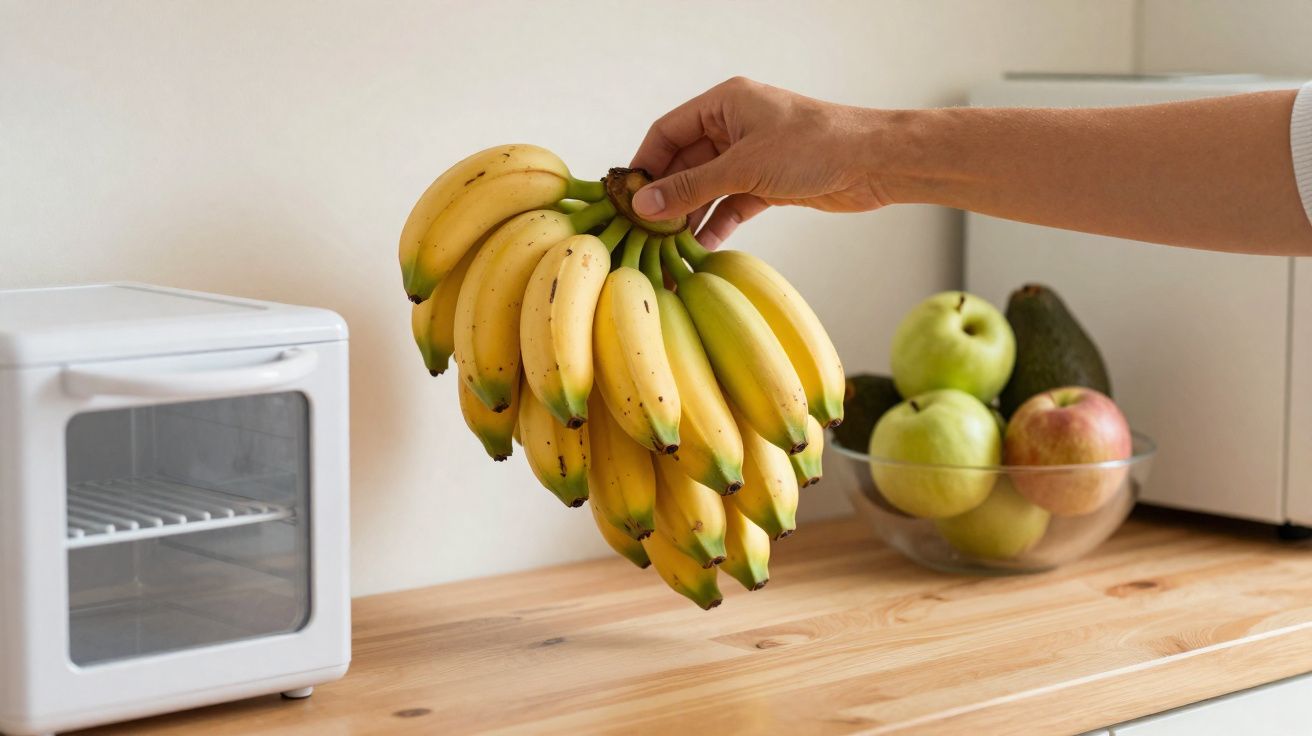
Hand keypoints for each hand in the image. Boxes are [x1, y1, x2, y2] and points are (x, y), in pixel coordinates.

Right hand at [630, 77, 890, 247]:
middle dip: (666, 196)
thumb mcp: (742, 168)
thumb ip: (691, 188)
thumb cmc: (813, 147)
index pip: (667, 132)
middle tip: (646, 231)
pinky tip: (703, 245)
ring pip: (707, 187)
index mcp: (724, 104)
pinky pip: (731, 203)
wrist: (873, 163)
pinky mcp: (768, 183)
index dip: (645, 164)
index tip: (626, 199)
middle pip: (684, 162)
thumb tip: (644, 206)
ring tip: (670, 246)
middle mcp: (734, 126)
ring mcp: (751, 156)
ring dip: (690, 214)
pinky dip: (717, 222)